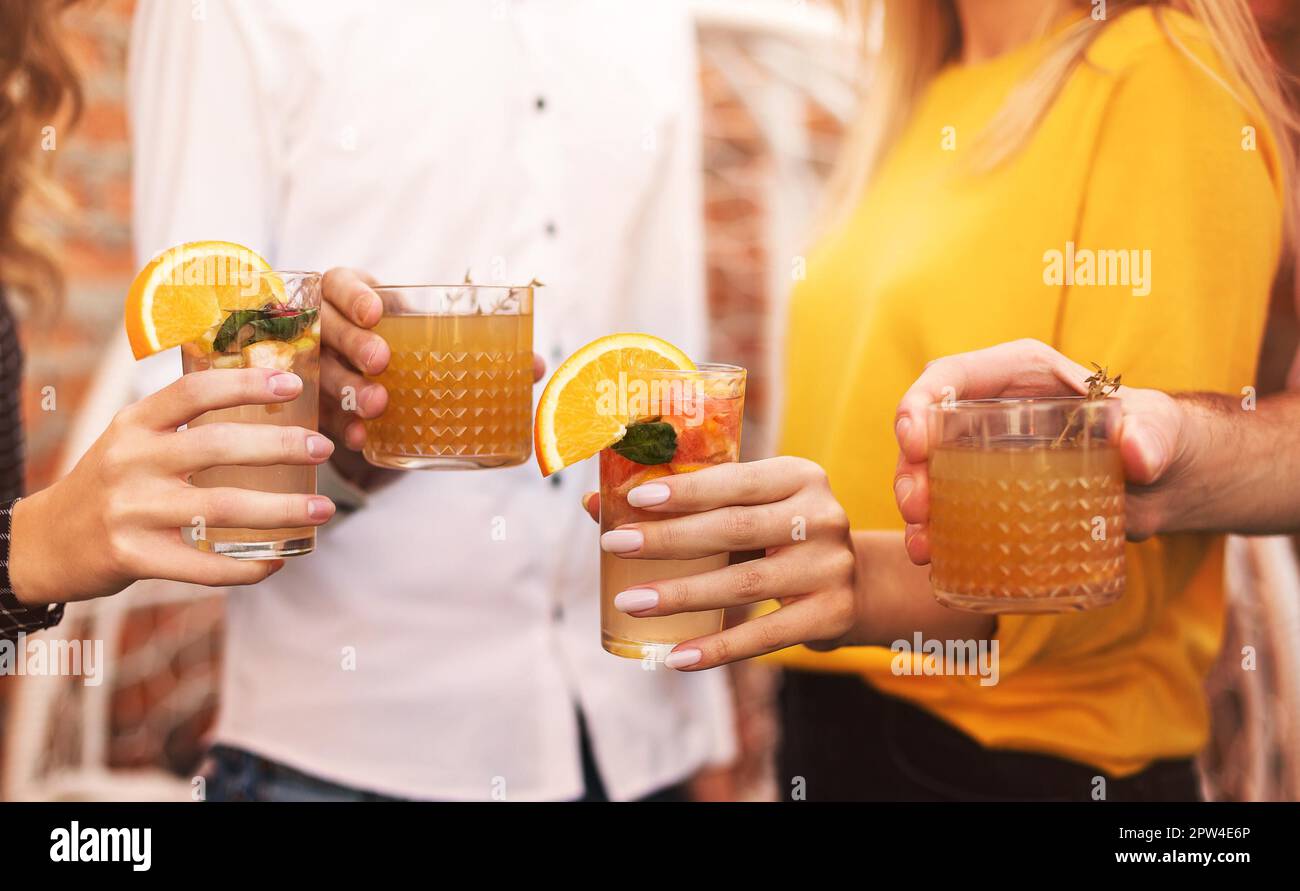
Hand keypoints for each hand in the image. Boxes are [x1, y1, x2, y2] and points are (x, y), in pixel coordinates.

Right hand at [9, 368, 336, 606]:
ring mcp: (131, 511)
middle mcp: (130, 461)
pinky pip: (203, 565)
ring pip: (221, 508)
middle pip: (217, 447)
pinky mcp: (133, 557)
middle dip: (279, 447)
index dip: (245, 384)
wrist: (45, 542)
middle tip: (322, 449)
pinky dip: (246, 565)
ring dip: (281, 510)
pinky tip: (278, 560)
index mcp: (134, 424)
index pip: (193, 391)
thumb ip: (182, 423)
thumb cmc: (110, 484)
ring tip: (323, 509)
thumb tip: (267, 402)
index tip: (294, 383)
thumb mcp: (132, 440)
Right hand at [317, 267, 545, 486]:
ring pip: (323, 371)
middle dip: (354, 342)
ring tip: (378, 404)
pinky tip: (362, 439)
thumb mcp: (435, 328)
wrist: (376, 368)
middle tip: (382, 361)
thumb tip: (536, 366)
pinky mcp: (321, 400)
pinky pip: (326, 413)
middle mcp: (329, 325)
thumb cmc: (413, 339)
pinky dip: (344, 426)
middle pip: (328, 328)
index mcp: (353, 295)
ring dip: (349, 388)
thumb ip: (480, 341)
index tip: (377, 312)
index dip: (354, 296)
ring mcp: (320, 363)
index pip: (340, 284)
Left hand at [587, 457, 857, 669]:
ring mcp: (832, 567)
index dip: (686, 490)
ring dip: (682, 594)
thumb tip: (592, 505)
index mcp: (798, 476)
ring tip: (631, 602)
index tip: (635, 499)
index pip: (735, 480)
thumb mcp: (747, 510)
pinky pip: (765, 635)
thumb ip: (685, 506)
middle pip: (734, 529)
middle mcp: (822, 516)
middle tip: (614, 546)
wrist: (858, 583)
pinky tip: (676, 655)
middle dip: (668, 538)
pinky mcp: (833, 614)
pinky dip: (717, 648)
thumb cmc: (779, 537)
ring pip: (745, 583)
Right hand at [891, 339, 1189, 563]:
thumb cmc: (1156, 436)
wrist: (1163, 484)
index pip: (951, 375)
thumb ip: (1152, 435)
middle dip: (910, 467)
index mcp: (1018, 375)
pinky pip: (948, 511)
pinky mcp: (986, 495)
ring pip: (927, 473)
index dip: (920, 401)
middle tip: (918, 506)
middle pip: (926, 430)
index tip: (913, 439)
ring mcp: (981, 455)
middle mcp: (988, 412)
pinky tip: (932, 559)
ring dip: (916, 507)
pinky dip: (935, 535)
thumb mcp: (1158, 428)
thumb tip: (1139, 457)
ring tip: (923, 544)